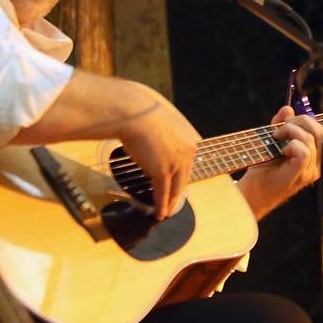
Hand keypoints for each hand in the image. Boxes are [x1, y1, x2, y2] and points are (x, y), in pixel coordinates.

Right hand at [116, 88, 202, 220]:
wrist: (133, 111)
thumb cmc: (140, 108)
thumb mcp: (160, 117)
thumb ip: (162, 128)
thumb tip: (152, 130)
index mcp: (189, 137)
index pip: (188, 160)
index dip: (182, 173)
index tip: (178, 181)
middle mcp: (188, 151)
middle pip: (185, 176)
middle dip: (179, 191)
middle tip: (174, 201)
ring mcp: (177, 162)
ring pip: (176, 188)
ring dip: (171, 202)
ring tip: (167, 211)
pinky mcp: (162, 171)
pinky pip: (163, 193)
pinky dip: (161, 205)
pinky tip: (159, 214)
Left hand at [238, 105, 322, 219]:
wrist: (251, 195)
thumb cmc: (262, 171)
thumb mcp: (272, 142)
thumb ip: (282, 125)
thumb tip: (287, 108)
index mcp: (316, 158)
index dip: (313, 122)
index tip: (293, 121)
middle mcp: (317, 165)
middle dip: (301, 121)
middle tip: (281, 128)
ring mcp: (309, 172)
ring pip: (310, 139)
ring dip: (290, 131)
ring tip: (275, 137)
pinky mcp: (299, 175)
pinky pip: (304, 151)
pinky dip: (290, 144)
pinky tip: (279, 149)